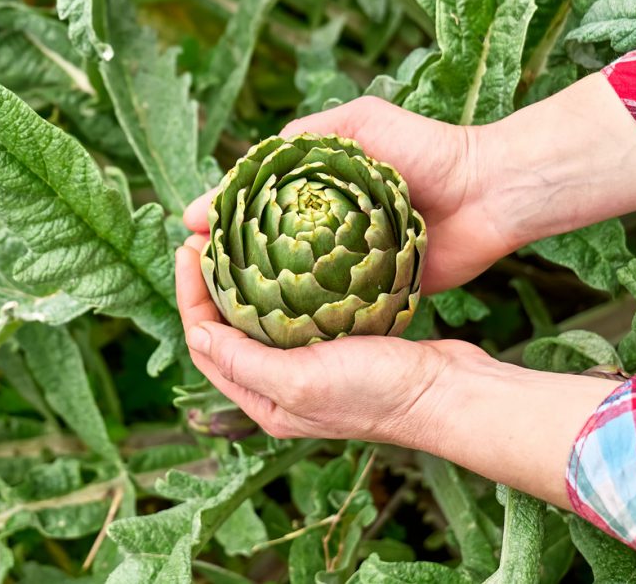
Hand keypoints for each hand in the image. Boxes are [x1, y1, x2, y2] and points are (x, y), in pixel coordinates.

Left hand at [176, 234, 618, 507]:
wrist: (446, 391)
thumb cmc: (376, 392)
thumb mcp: (300, 380)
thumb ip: (244, 361)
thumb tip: (196, 332)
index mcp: (264, 400)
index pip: (206, 342)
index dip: (190, 295)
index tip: (189, 248)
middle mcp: (280, 385)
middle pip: (226, 328)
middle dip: (210, 283)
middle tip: (204, 236)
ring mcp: (309, 364)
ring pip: (259, 317)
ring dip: (242, 280)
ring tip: (234, 238)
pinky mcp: (337, 344)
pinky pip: (294, 310)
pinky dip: (280, 282)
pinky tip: (283, 255)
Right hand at [184, 96, 513, 291]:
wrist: (488, 192)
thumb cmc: (425, 149)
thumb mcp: (359, 122)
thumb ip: (307, 135)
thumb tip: (246, 163)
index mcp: (319, 189)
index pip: (256, 203)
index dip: (220, 215)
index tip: (189, 228)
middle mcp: (328, 227)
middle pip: (265, 246)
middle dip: (227, 259)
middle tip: (193, 270)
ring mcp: (349, 262)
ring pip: (292, 282)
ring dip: (257, 294)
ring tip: (220, 305)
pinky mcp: (375, 292)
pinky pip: (333, 307)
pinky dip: (304, 316)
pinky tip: (271, 328)